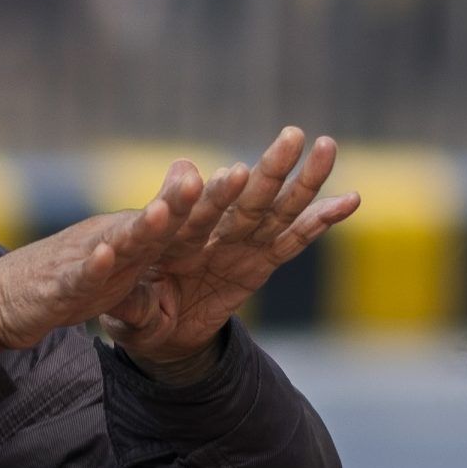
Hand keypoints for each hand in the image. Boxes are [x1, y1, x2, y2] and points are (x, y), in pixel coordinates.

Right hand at [0, 165, 213, 350]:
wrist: (2, 299)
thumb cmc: (67, 277)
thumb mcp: (121, 259)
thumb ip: (155, 230)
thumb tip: (189, 184)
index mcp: (134, 238)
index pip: (178, 218)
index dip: (211, 200)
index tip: (245, 175)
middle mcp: (112, 239)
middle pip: (156, 219)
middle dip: (186, 200)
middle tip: (221, 177)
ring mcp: (86, 259)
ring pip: (119, 242)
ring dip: (142, 227)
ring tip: (165, 212)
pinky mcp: (60, 286)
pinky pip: (78, 277)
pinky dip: (90, 268)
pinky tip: (102, 256)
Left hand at [101, 127, 359, 369]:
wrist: (151, 331)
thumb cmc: (129, 304)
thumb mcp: (124, 300)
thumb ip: (127, 279)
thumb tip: (116, 257)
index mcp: (178, 235)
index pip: (199, 211)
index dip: (216, 194)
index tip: (234, 174)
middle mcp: (214, 232)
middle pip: (246, 199)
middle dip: (271, 169)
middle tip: (291, 136)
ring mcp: (241, 244)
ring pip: (277, 209)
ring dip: (305, 180)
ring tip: (327, 148)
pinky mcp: (260, 263)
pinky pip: (294, 240)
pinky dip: (321, 220)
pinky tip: (350, 199)